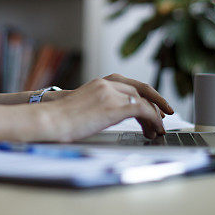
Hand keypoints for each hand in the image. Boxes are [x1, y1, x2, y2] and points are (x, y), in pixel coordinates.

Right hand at [39, 75, 171, 141]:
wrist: (49, 121)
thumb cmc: (59, 120)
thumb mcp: (82, 106)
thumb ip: (97, 106)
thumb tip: (106, 116)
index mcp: (99, 83)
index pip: (129, 84)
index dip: (144, 94)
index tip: (152, 105)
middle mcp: (107, 84)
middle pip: (141, 88)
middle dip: (156, 101)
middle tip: (166, 114)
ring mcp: (111, 94)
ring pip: (144, 100)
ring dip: (155, 116)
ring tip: (158, 130)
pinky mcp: (114, 107)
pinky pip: (143, 110)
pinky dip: (153, 120)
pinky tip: (154, 131)